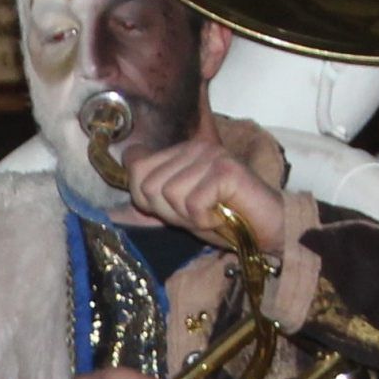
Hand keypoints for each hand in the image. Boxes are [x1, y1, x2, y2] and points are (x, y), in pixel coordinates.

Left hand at [119, 135, 287, 250]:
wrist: (269, 231)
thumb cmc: (225, 221)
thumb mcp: (179, 214)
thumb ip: (148, 208)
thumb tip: (109, 214)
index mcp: (179, 152)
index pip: (135, 167)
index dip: (146, 199)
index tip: (175, 208)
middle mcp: (193, 148)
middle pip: (147, 185)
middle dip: (169, 212)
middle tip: (198, 214)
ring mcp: (210, 155)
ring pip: (167, 195)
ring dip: (189, 217)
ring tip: (213, 214)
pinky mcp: (225, 170)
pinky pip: (191, 203)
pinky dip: (205, 220)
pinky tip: (223, 216)